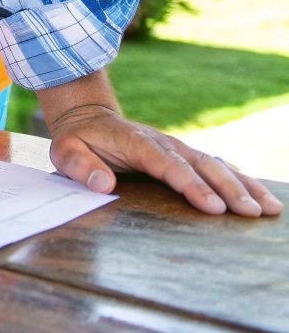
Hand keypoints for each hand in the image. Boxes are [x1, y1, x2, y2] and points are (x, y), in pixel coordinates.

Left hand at [47, 102, 281, 216]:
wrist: (87, 118)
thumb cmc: (77, 140)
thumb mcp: (65, 151)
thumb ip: (81, 166)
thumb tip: (104, 184)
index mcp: (138, 144)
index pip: (169, 166)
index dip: (192, 185)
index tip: (213, 207)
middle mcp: (164, 144)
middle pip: (202, 166)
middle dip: (230, 190)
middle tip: (253, 213)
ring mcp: (177, 148)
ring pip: (216, 165)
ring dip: (244, 185)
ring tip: (270, 208)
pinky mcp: (183, 155)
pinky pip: (215, 166)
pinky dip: (239, 179)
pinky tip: (258, 194)